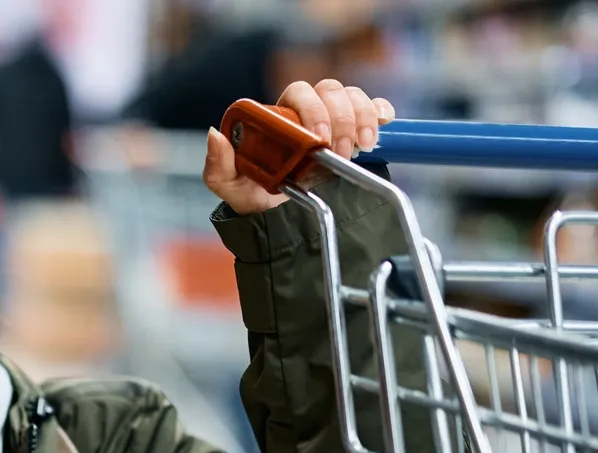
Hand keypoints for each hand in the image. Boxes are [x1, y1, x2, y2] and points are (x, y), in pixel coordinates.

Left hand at [204, 79, 396, 214]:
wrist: (277, 215)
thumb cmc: (252, 193)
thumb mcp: (228, 184)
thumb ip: (218, 164)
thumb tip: (215, 135)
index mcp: (278, 116)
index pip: (298, 92)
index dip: (312, 108)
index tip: (318, 138)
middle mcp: (306, 111)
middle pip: (330, 91)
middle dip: (341, 118)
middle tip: (341, 150)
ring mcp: (331, 118)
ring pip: (352, 96)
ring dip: (362, 117)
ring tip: (362, 147)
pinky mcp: (353, 129)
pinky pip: (372, 106)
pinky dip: (379, 111)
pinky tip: (383, 125)